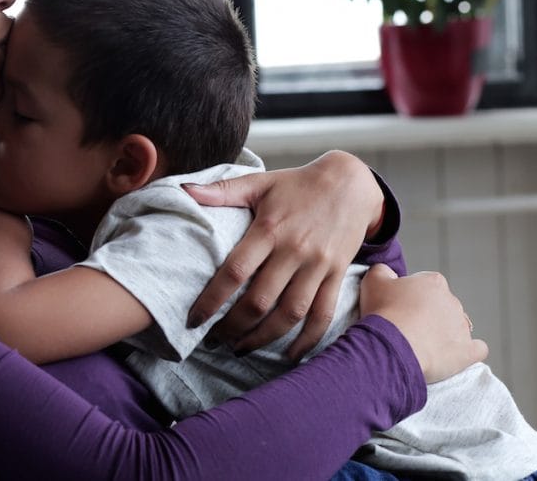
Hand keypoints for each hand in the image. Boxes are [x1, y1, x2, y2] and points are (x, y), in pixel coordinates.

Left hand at [183, 150, 384, 359]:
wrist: (351, 183)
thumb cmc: (297, 185)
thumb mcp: (259, 182)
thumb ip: (222, 191)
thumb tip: (184, 191)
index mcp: (270, 229)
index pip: (235, 271)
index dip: (212, 300)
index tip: (194, 319)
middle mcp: (295, 251)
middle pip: (260, 300)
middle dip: (233, 326)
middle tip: (214, 340)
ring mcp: (318, 266)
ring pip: (290, 313)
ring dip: (264, 337)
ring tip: (241, 348)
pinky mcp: (338, 275)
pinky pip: (324, 314)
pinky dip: (307, 339)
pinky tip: (289, 353)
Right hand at [359, 264, 486, 382]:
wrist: (392, 346)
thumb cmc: (383, 312)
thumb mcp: (373, 280)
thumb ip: (383, 270)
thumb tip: (388, 272)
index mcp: (433, 282)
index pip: (425, 284)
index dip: (409, 295)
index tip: (396, 306)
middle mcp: (453, 301)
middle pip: (441, 305)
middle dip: (427, 314)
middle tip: (405, 326)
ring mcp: (462, 327)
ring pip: (456, 326)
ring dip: (443, 333)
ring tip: (421, 344)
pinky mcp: (468, 351)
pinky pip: (477, 349)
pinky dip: (468, 351)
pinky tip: (454, 353)